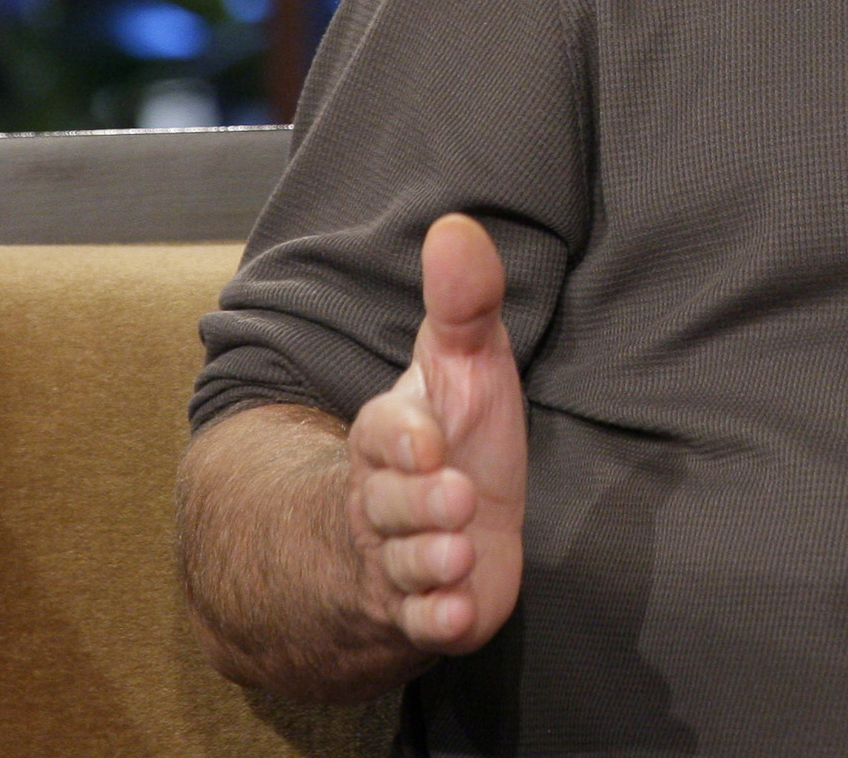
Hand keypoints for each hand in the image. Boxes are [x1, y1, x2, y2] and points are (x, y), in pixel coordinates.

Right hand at [344, 213, 528, 654]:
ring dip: (426, 562)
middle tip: (452, 496)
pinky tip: (454, 617)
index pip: (383, 432)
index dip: (403, 436)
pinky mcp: (427, 610)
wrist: (437, 526)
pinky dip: (434, 622)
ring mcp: (402, 561)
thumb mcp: (465, 363)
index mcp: (392, 435)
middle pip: (386, 503)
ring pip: (400, 565)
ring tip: (455, 554)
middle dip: (416, 503)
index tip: (429, 437)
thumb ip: (464, 303)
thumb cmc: (457, 431)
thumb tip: (456, 225)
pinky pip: (420, 624)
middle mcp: (384, 500)